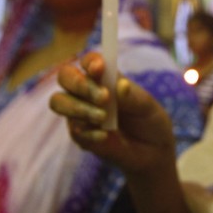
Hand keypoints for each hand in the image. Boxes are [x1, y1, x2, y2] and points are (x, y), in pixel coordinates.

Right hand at [49, 52, 176, 176]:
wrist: (153, 151)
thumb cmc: (150, 120)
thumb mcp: (147, 106)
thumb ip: (131, 96)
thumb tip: (119, 86)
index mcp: (104, 78)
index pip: (88, 61)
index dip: (90, 62)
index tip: (99, 68)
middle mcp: (86, 92)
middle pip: (65, 77)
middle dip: (80, 84)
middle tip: (104, 97)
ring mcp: (80, 113)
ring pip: (59, 102)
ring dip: (79, 108)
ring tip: (103, 117)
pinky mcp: (80, 135)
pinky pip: (74, 130)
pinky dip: (89, 132)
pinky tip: (105, 136)